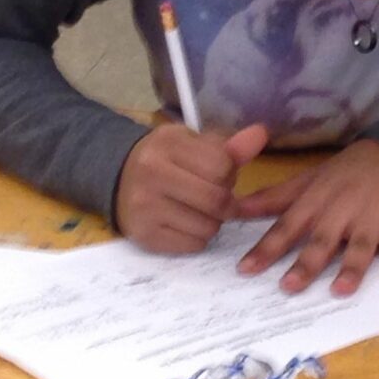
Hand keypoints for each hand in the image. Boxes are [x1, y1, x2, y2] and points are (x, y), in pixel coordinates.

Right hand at [116, 122, 270, 253]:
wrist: (117, 179)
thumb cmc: (164, 160)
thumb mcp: (191, 145)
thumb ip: (228, 147)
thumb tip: (261, 134)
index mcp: (168, 143)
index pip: (222, 166)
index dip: (229, 174)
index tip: (218, 175)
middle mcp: (153, 173)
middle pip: (217, 199)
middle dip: (226, 202)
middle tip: (215, 197)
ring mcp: (145, 207)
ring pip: (208, 227)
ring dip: (212, 222)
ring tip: (198, 210)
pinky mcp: (145, 235)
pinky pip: (193, 245)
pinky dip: (197, 237)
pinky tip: (184, 223)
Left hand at [238, 141, 378, 295]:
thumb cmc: (350, 172)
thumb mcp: (311, 179)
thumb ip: (275, 197)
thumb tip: (236, 208)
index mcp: (318, 201)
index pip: (288, 226)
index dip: (267, 248)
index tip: (246, 269)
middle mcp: (344, 211)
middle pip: (322, 240)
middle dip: (305, 263)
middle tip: (288, 286)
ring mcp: (376, 218)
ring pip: (362, 245)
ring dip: (353, 268)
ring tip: (341, 289)